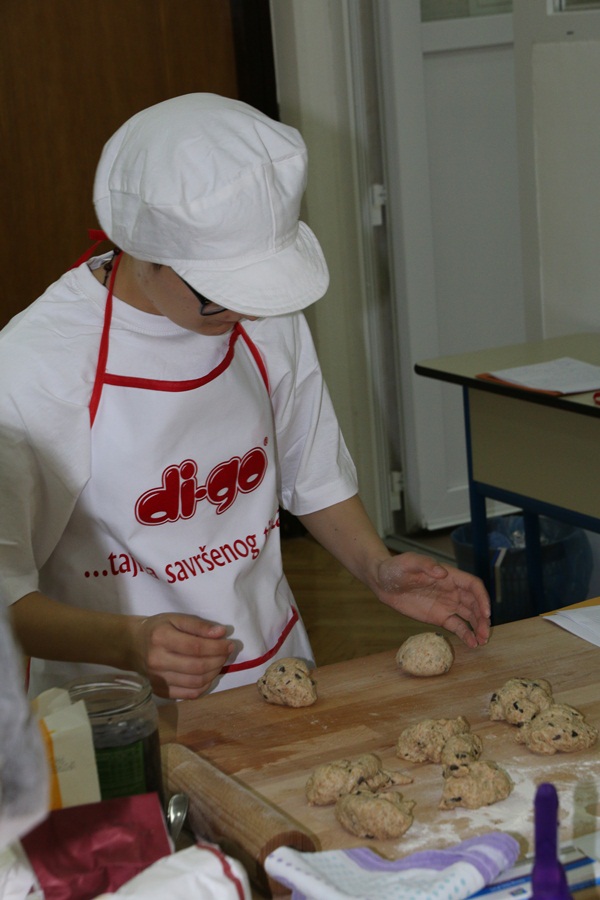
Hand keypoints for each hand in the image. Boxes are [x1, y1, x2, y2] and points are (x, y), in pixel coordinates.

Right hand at [130, 613, 233, 699]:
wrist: (132, 645)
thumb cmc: (157, 629)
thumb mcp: (175, 619)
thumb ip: (198, 625)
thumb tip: (221, 633)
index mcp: (161, 638)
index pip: (196, 647)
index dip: (217, 647)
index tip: (229, 643)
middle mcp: (157, 660)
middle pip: (197, 666)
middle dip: (218, 660)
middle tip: (226, 652)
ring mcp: (157, 679)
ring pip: (195, 682)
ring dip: (214, 673)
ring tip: (219, 662)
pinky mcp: (160, 691)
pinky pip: (189, 694)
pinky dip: (204, 686)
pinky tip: (208, 675)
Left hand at [374, 552, 489, 647]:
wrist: (383, 582)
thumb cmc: (395, 568)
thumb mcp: (408, 563)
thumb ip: (425, 565)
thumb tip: (443, 572)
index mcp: (449, 576)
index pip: (473, 586)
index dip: (482, 598)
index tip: (486, 613)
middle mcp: (452, 590)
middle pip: (475, 603)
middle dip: (483, 618)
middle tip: (485, 633)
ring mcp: (447, 604)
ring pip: (469, 616)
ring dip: (478, 627)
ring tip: (483, 641)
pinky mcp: (440, 617)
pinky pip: (457, 626)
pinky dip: (466, 634)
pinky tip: (472, 644)